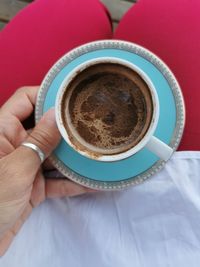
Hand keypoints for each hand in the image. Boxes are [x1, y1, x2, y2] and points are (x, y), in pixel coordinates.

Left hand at [0, 86, 92, 255]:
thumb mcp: (16, 168)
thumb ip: (38, 141)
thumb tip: (55, 113)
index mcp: (3, 132)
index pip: (25, 100)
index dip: (46, 95)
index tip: (72, 96)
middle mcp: (16, 145)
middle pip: (45, 128)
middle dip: (67, 127)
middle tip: (93, 123)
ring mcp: (26, 167)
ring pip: (54, 155)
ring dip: (74, 157)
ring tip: (98, 151)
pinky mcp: (33, 188)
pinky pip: (56, 181)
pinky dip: (72, 183)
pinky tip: (93, 182)